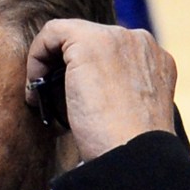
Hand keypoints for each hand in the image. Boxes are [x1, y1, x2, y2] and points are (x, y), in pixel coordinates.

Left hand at [25, 19, 177, 161]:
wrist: (132, 157)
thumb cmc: (126, 149)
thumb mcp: (128, 115)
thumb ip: (116, 95)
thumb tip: (83, 95)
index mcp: (155, 61)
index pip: (110, 52)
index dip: (82, 72)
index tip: (68, 100)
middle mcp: (141, 42)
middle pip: (89, 41)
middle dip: (62, 67)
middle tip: (47, 99)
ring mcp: (118, 38)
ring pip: (69, 35)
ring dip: (47, 64)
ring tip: (40, 98)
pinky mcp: (91, 42)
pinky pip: (52, 32)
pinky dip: (36, 56)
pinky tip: (35, 87)